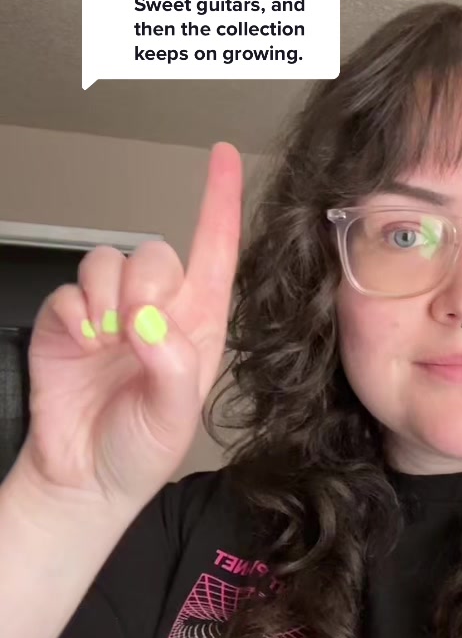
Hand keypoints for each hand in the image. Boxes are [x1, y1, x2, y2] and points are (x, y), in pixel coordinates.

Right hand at [18, 143, 242, 506]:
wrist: (82, 480)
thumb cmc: (138, 452)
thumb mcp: (174, 418)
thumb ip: (172, 367)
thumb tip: (151, 321)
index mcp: (197, 327)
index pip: (214, 253)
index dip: (219, 204)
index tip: (221, 157)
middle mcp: (155, 314)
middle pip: (155, 253)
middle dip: (145, 282)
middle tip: (135, 328)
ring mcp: (108, 316)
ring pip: (108, 262)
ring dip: (107, 297)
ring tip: (106, 341)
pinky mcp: (65, 323)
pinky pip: (68, 291)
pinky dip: (72, 314)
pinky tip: (81, 343)